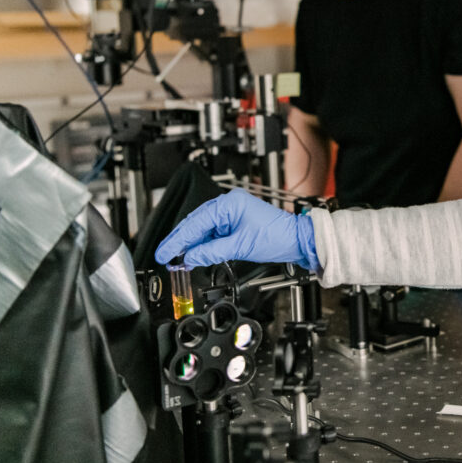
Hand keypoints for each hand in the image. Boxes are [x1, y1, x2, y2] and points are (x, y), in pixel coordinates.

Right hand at [154, 189, 318, 271]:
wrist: (297, 241)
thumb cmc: (277, 236)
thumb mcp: (240, 246)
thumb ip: (212, 251)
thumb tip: (190, 257)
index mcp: (229, 203)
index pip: (195, 222)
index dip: (177, 240)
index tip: (163, 252)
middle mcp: (228, 205)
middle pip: (195, 224)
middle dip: (180, 242)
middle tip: (164, 256)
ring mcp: (231, 214)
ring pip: (203, 230)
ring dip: (190, 245)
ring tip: (176, 259)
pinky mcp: (235, 224)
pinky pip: (213, 234)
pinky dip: (203, 245)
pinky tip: (193, 255)